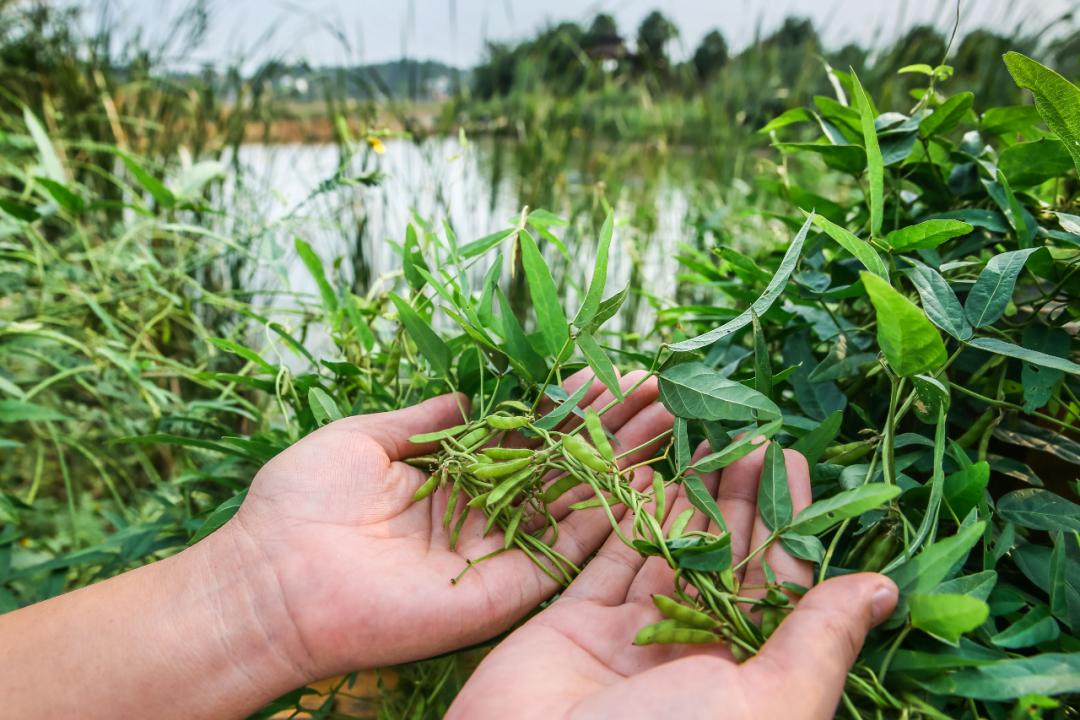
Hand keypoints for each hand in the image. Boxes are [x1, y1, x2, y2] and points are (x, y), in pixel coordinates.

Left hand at [220, 368, 674, 683]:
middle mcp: (486, 512)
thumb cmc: (301, 502)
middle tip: (661, 389)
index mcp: (455, 476)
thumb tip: (475, 391)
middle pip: (564, 465)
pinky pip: (565, 553)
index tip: (612, 372)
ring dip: (624, 462)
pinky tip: (644, 479)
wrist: (271, 577)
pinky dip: (607, 519)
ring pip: (576, 502)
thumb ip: (430, 418)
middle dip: (613, 426)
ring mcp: (498, 552)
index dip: (572, 404)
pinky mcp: (503, 592)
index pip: (530, 434)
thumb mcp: (367, 436)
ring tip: (668, 419)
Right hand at [448, 443, 898, 719]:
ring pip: (664, 552)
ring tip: (702, 438)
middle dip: (737, 496)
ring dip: (684, 497)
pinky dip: (622, 519)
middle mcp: (691, 656)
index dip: (786, 522)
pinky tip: (644, 475)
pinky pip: (603, 560)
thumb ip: (820, 642)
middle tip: (747, 434)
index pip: (776, 585)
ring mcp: (629, 640)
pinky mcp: (572, 626)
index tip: (792, 461)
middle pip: (722, 560)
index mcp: (746, 678)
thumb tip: (884, 590)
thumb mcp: (768, 703)